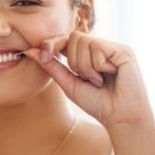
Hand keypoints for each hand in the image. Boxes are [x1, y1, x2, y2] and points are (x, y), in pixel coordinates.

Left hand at [24, 31, 154, 129]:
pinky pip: (98, 47)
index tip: (44, 55)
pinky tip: (110, 75)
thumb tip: (31, 51)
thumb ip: (51, 66)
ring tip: (99, 80)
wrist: (120, 118)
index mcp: (89, 54)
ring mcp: (113, 48)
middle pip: (73, 37)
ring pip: (84, 41)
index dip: (53, 43)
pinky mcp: (123, 50)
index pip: (66, 39)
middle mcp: (101, 48)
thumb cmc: (98, 103)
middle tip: (88, 79)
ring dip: (86, 66)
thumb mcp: (69, 83)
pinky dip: (98, 66)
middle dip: (74, 61)